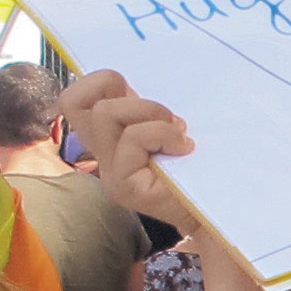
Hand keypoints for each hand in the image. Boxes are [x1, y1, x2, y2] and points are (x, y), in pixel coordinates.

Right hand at [60, 70, 200, 228]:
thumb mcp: (169, 123)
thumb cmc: (199, 163)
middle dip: (122, 92)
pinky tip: (184, 148)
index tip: (139, 94)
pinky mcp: (122, 187)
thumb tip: (141, 84)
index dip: (100, 82)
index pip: (73, 98)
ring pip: (104, 114)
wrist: (217, 209)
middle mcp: (101, 153)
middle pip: (74, 100)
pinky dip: (163, 134)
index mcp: (110, 134)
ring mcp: (108, 171)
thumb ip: (149, 107)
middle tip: (164, 116)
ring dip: (149, 112)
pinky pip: (132, 138)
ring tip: (177, 133)